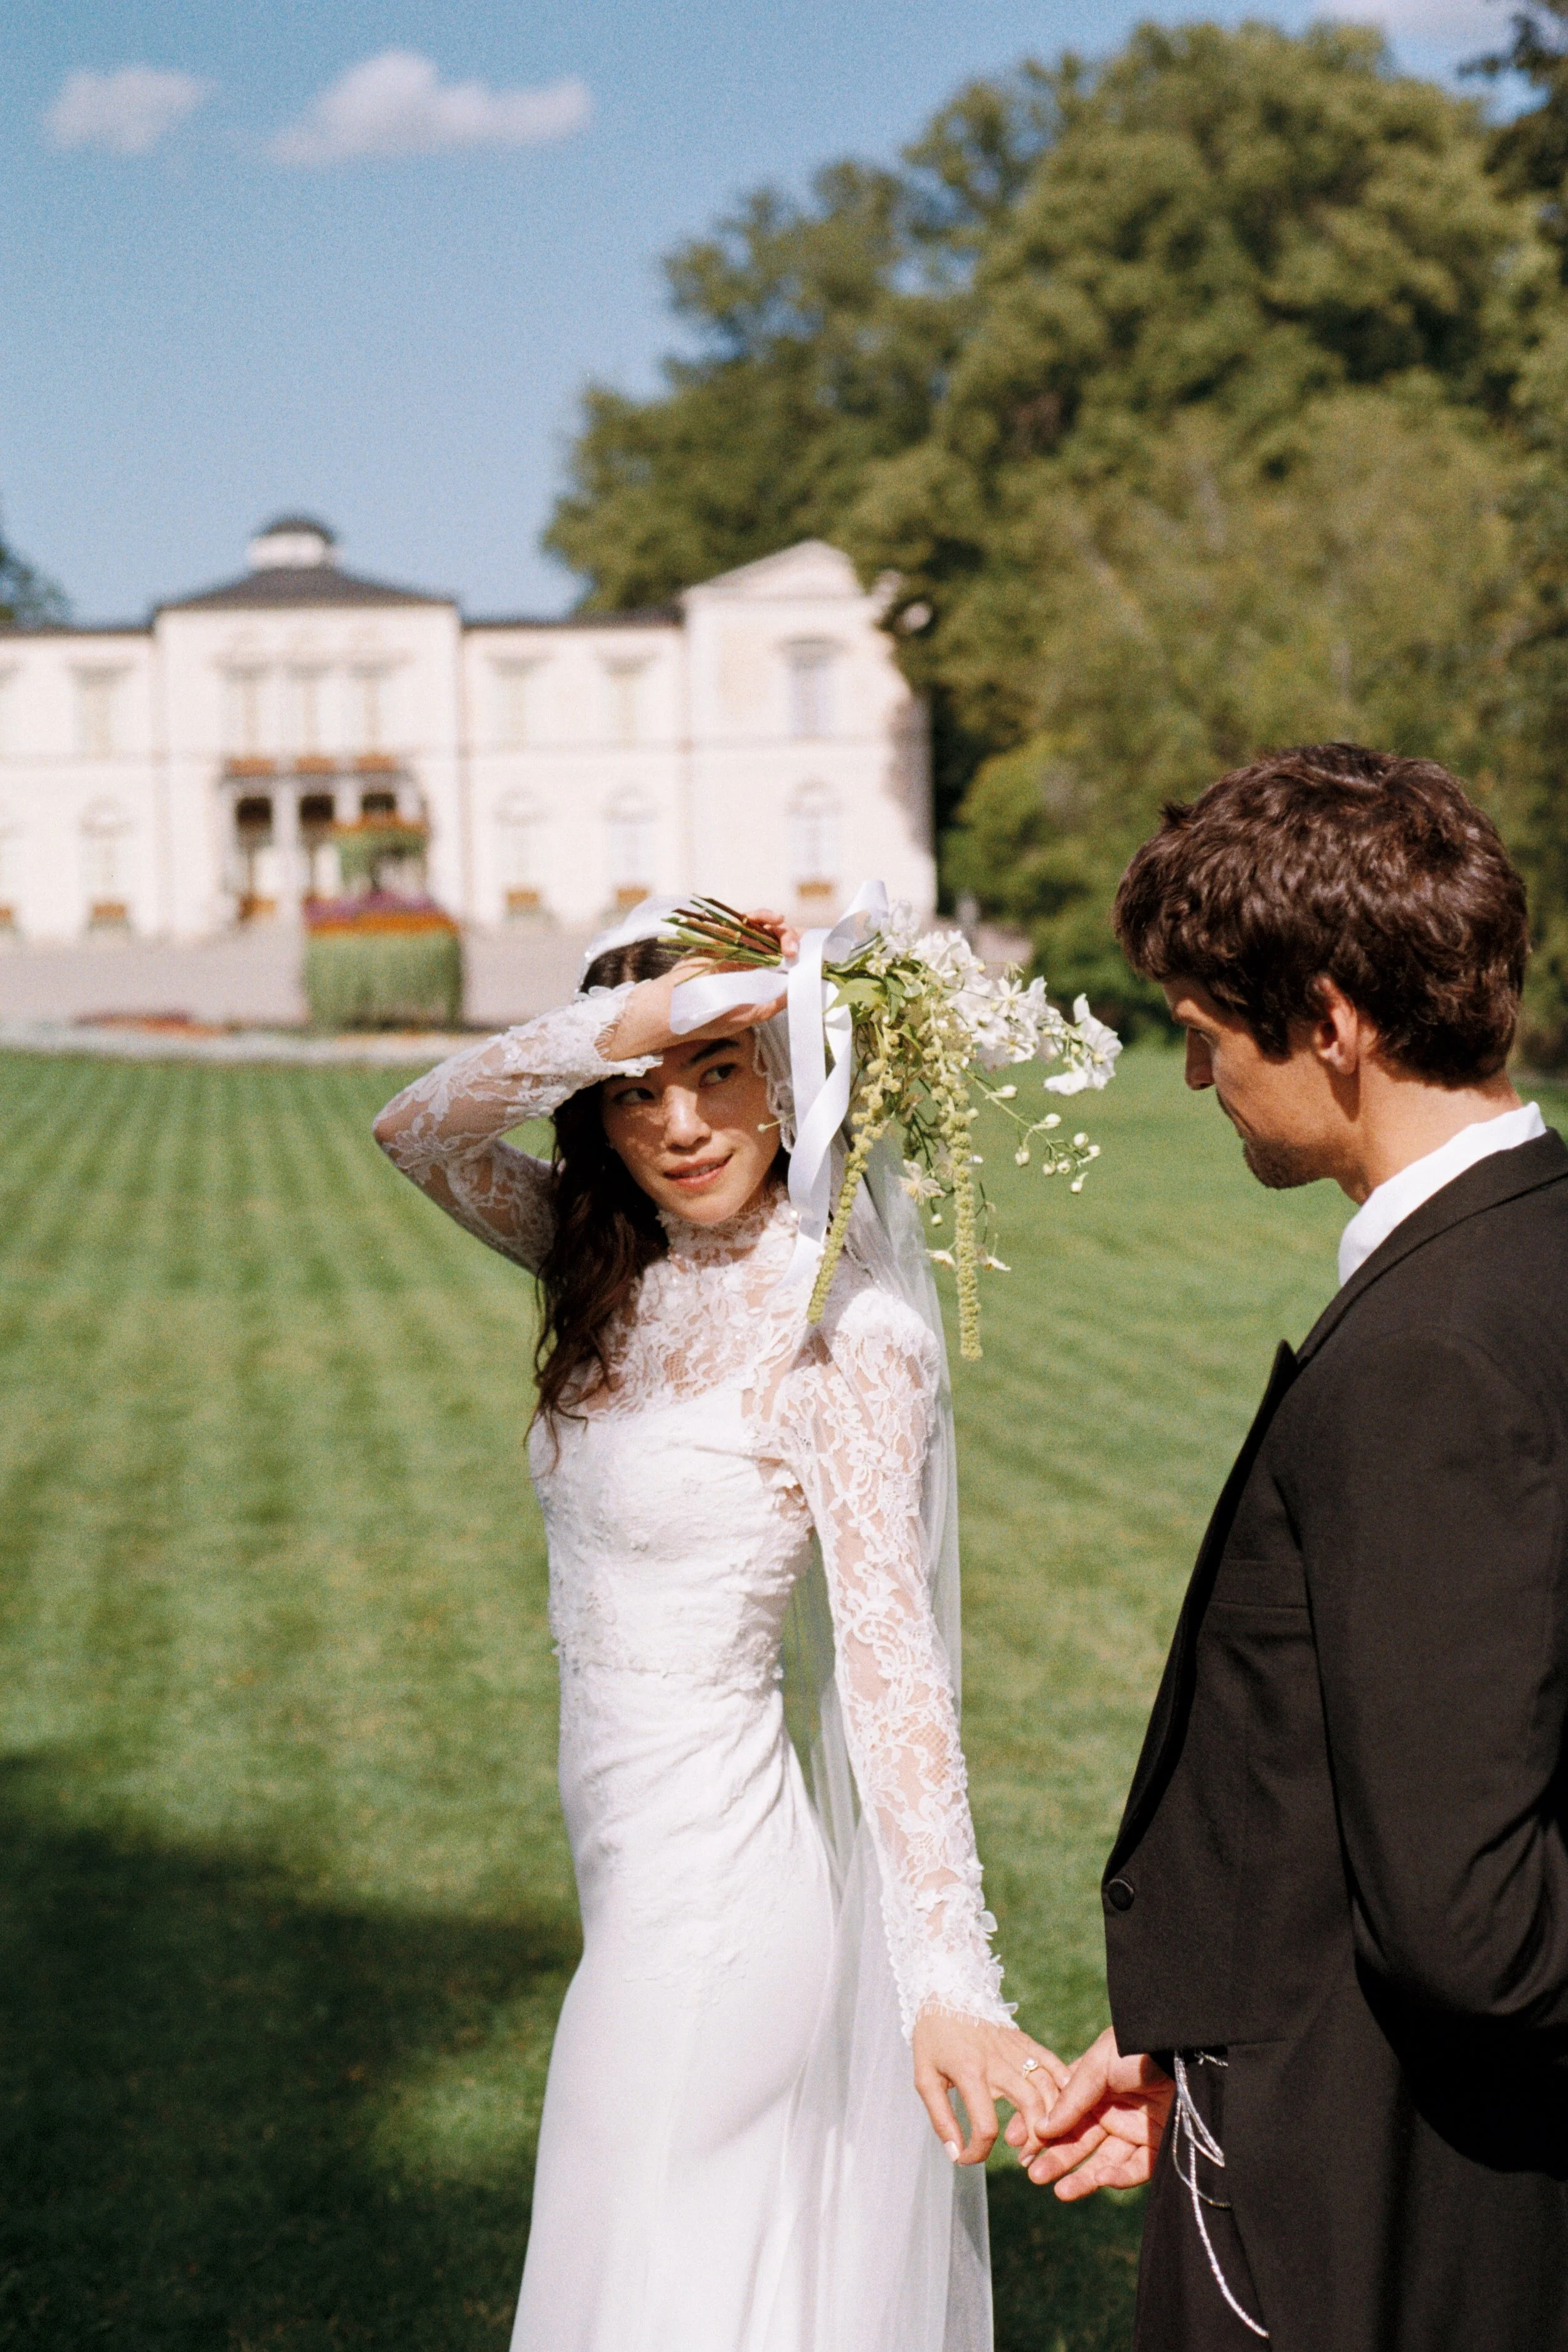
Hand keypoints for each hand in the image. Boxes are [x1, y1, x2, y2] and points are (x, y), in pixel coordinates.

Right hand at [604, 912, 797, 1058]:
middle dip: (789, 938)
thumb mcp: (748, 1015)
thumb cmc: (707, 1018)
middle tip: (792, 950)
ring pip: (761, 927)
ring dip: (775, 923)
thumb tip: (798, 987)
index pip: (784, 959)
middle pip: (776, 939)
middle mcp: (749, 959)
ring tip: (781, 927)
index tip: (803, 956)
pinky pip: (739, 920)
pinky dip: (756, 916)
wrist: (673, 1009)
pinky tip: (767, 919)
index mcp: (759, 977)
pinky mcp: (718, 935)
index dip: (796, 952)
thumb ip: (772, 1003)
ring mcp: (733, 946)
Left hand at [912, 2010, 1069, 2165]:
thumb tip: (955, 2154)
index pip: (985, 2125)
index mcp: (970, 2072)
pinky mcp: (1025, 2041)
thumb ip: (940, 2118)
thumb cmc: (933, 2037)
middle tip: (1024, 2159)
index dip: (977, 2152)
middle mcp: (998, 2061)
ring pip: (1048, 2088)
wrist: (946, 1989)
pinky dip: (1065, 2087)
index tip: (967, 2158)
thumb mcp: (925, 2078)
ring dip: (1052, 2120)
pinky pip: (1053, 2064)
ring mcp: (1016, 2049)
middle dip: (1034, 2140)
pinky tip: (1067, 2107)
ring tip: (1040, 2141)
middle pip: (1032, 2106)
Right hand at [1010, 2025, 1172, 2197]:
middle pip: (1077, 2140)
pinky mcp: (1156, 2149)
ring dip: (1080, 2177)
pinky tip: (1100, 2179)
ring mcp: (1133, 2130)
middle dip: (1055, 2157)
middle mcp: (1111, 2110)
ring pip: (1102, 2161)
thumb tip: (1041, 2128)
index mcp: (1094, 2085)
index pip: (1059, 2111)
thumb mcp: (1099, 2063)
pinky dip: (1117, 2178)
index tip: (1015, 2142)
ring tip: (1059, 2191)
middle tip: (1032, 2173)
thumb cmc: (1140, 2048)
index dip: (1037, 2126)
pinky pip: (1134, 2170)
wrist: (1191, 2054)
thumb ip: (1071, 2096)